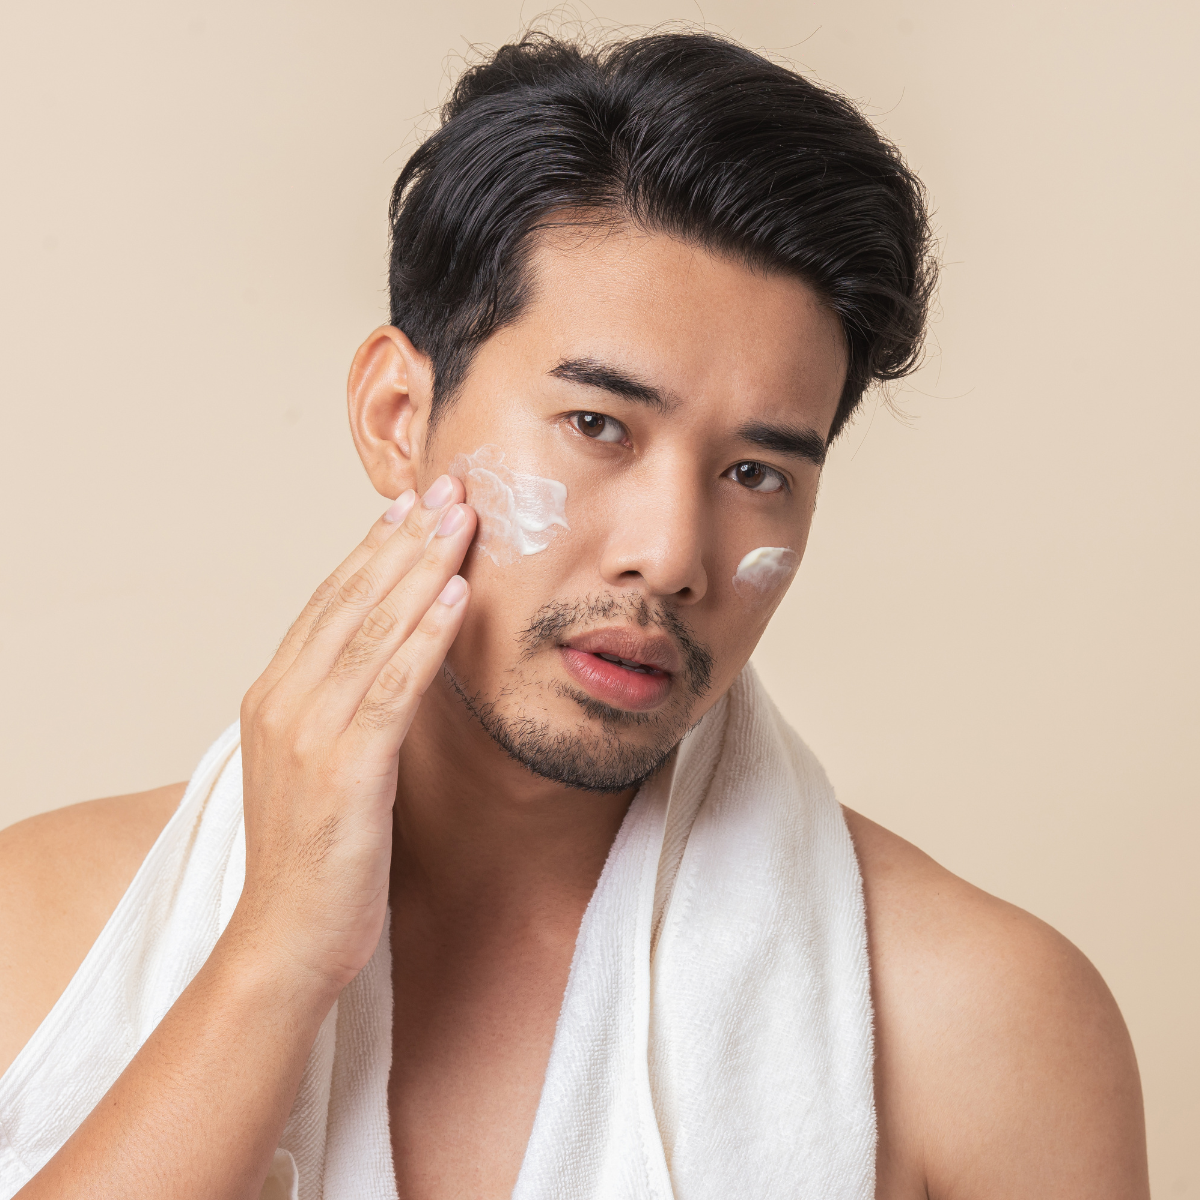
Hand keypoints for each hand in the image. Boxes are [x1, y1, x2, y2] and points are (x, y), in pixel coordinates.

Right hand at [230, 475, 475, 993]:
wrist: (285, 940)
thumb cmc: (313, 856)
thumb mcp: (318, 766)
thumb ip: (341, 709)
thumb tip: (384, 665)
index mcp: (273, 696)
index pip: (327, 603)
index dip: (371, 550)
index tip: (409, 507)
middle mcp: (283, 701)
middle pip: (351, 600)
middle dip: (404, 539)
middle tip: (446, 488)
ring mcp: (309, 732)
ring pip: (374, 629)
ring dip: (422, 568)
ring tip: (462, 519)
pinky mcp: (346, 768)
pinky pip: (394, 685)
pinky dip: (427, 634)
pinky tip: (457, 595)